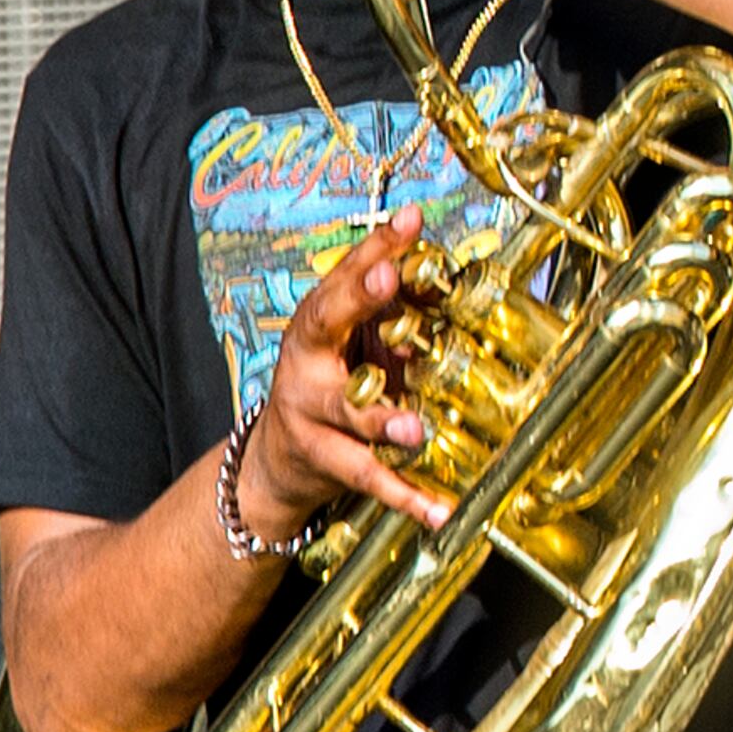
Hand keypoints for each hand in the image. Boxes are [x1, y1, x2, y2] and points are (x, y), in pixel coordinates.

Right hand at [239, 209, 454, 539]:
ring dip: (384, 419)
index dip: (374, 247)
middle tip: (391, 277)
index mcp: (319, 325)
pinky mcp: (324, 461)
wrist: (278, 460)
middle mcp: (307, 362)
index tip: (409, 220)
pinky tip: (441, 511)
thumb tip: (454, 273)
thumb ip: (399, 311)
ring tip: (416, 429)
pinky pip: (368, 479)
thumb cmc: (334, 384)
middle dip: (359, 297)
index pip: (344, 276)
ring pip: (348, 413)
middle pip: (326, 323)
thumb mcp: (360, 342)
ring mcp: (310, 414)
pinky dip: (407, 496)